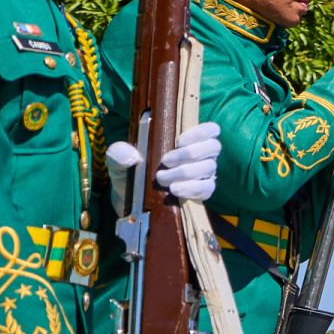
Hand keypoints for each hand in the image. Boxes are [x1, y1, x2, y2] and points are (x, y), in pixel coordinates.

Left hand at [105, 119, 222, 202]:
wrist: (129, 203)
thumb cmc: (129, 175)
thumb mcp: (119, 162)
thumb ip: (120, 153)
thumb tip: (132, 156)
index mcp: (186, 141)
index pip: (210, 130)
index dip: (201, 132)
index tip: (179, 141)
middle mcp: (200, 156)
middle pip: (213, 147)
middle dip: (190, 153)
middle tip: (165, 161)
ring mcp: (203, 174)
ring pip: (209, 167)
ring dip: (185, 172)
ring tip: (162, 179)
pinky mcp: (201, 192)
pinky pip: (207, 188)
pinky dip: (192, 188)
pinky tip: (175, 190)